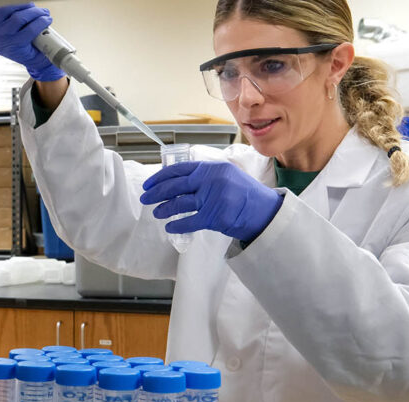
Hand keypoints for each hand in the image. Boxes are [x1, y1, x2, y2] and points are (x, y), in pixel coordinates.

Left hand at [0, 3, 64, 81]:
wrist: (3, 48)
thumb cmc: (21, 51)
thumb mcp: (35, 56)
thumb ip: (46, 52)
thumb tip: (60, 48)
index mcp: (11, 47)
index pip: (28, 31)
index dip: (41, 23)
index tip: (48, 19)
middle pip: (18, 19)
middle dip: (34, 12)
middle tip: (43, 12)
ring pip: (8, 9)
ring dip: (23, 5)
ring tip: (32, 7)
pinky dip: (11, 5)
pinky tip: (21, 7)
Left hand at [140, 161, 283, 242]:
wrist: (264, 210)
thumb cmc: (243, 194)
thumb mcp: (226, 175)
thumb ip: (205, 175)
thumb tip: (178, 181)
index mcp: (212, 167)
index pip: (179, 169)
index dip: (160, 177)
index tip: (148, 184)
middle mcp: (211, 180)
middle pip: (175, 186)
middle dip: (156, 193)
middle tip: (145, 198)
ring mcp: (213, 198)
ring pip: (179, 203)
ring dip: (164, 209)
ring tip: (157, 212)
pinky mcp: (215, 216)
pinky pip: (189, 221)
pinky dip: (176, 225)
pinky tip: (169, 227)